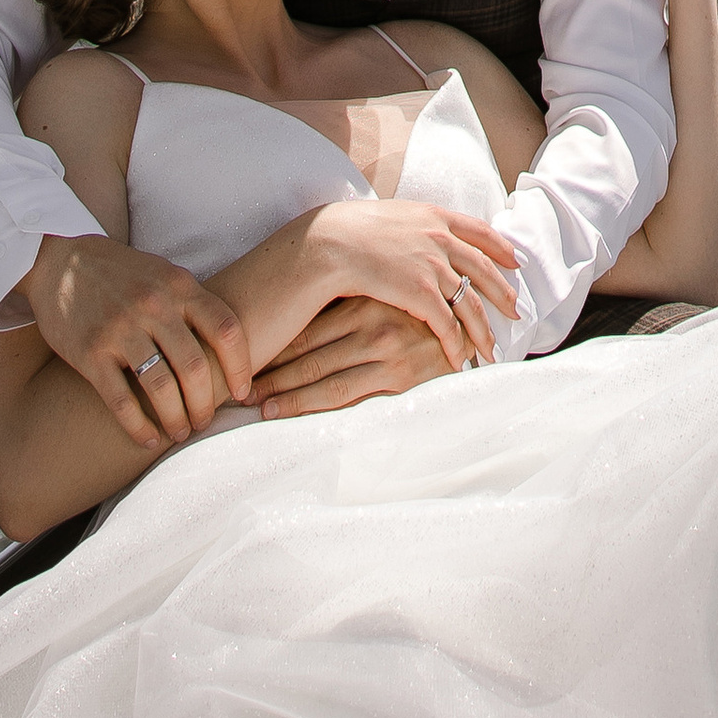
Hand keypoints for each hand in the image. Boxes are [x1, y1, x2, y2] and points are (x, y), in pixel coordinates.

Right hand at [22, 233, 251, 451]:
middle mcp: (154, 306)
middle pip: (195, 367)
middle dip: (205, 404)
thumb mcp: (164, 274)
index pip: (226, 329)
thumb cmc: (123, 274)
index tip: (242, 392)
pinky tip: (148, 441)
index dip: (240, 367)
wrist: (61, 261)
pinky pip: (121, 401)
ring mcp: (121, 329)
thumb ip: (192, 304)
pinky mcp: (91, 352)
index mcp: (179, 285)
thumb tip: (230, 346)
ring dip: (176, 419)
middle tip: (204, 422)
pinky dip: (138, 427)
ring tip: (180, 433)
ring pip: (161, 388)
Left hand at [252, 295, 455, 416]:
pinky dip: (313, 409)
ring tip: (259, 409)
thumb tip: (303, 316)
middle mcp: (372, 325)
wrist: (476, 336)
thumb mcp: (388, 301)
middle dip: (272, 374)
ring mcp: (385, 354)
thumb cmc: (423, 319)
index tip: (248, 357)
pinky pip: (347, 400)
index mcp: (366, 301)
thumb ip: (352, 308)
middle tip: (241, 390)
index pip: (307, 326)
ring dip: (286, 396)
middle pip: (308, 354)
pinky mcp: (399, 381)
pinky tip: (290, 417)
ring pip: (323, 380)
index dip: (275, 344)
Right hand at [298, 195, 520, 367]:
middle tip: (516, 311)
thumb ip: (419, 225)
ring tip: (492, 348)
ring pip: (472, 304)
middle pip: (484, 270)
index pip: (480, 232)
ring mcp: (434, 266)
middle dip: (503, 293)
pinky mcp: (422, 293)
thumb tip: (426, 232)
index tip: (515, 261)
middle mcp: (442, 238)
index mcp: (436, 217)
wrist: (333, 241)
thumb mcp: (396, 216)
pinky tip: (461, 359)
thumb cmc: (354, 231)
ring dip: (485, 330)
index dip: (501, 247)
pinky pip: (448, 325)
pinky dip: (457, 345)